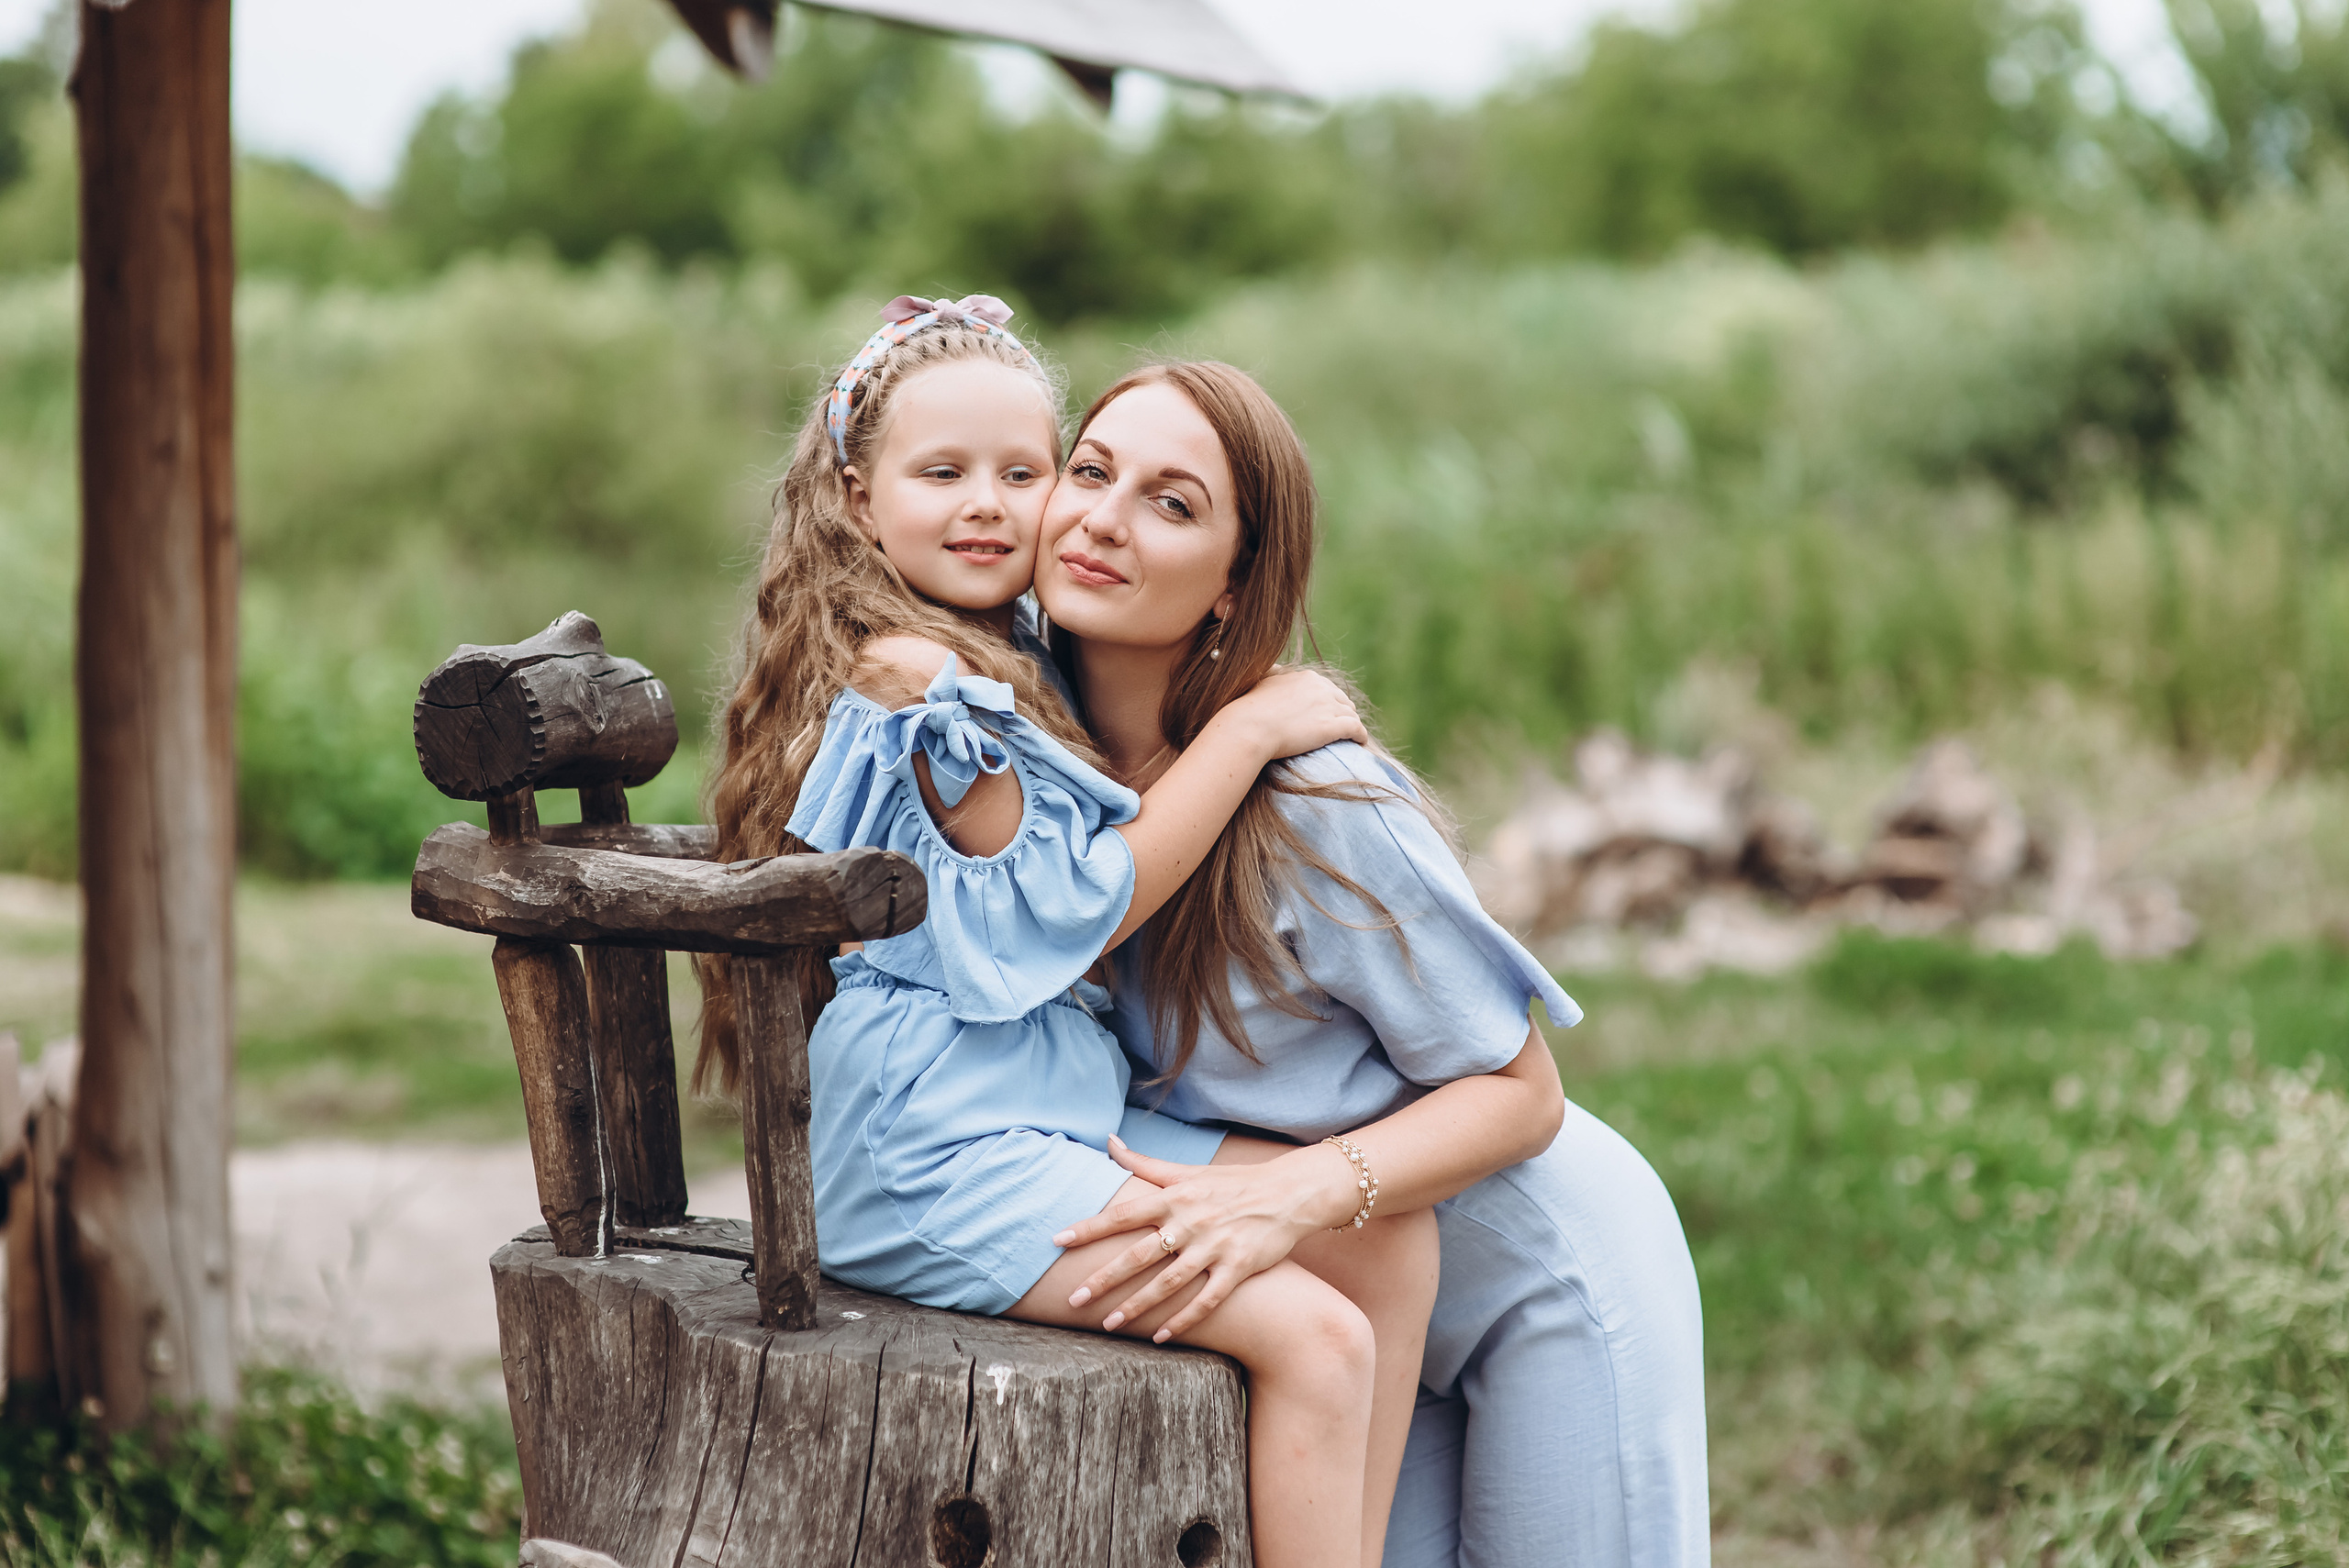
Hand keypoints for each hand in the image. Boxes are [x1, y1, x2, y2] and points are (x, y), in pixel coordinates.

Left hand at [1049, 1135, 1359, 1341]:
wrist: (1288, 1194)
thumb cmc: (1231, 1183)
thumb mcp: (1187, 1170)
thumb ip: (1144, 1163)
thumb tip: (1108, 1142)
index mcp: (1175, 1197)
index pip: (1124, 1214)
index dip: (1090, 1226)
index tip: (1058, 1240)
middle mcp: (1191, 1222)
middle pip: (1139, 1255)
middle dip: (1104, 1278)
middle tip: (1073, 1299)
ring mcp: (1215, 1247)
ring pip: (1167, 1283)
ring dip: (1136, 1306)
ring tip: (1108, 1324)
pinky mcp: (1238, 1269)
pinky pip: (1205, 1300)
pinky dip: (1182, 1320)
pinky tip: (1159, 1338)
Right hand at [1215, 667, 1368, 762]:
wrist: (1250, 727)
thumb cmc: (1249, 709)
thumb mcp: (1262, 682)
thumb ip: (1273, 673)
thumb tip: (1274, 668)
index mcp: (1306, 677)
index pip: (1327, 688)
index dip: (1329, 702)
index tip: (1327, 713)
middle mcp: (1321, 688)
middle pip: (1342, 700)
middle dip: (1342, 712)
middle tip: (1341, 726)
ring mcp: (1328, 706)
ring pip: (1351, 714)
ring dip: (1352, 724)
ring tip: (1351, 736)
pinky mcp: (1332, 726)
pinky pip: (1356, 728)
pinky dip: (1360, 735)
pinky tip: (1359, 742)